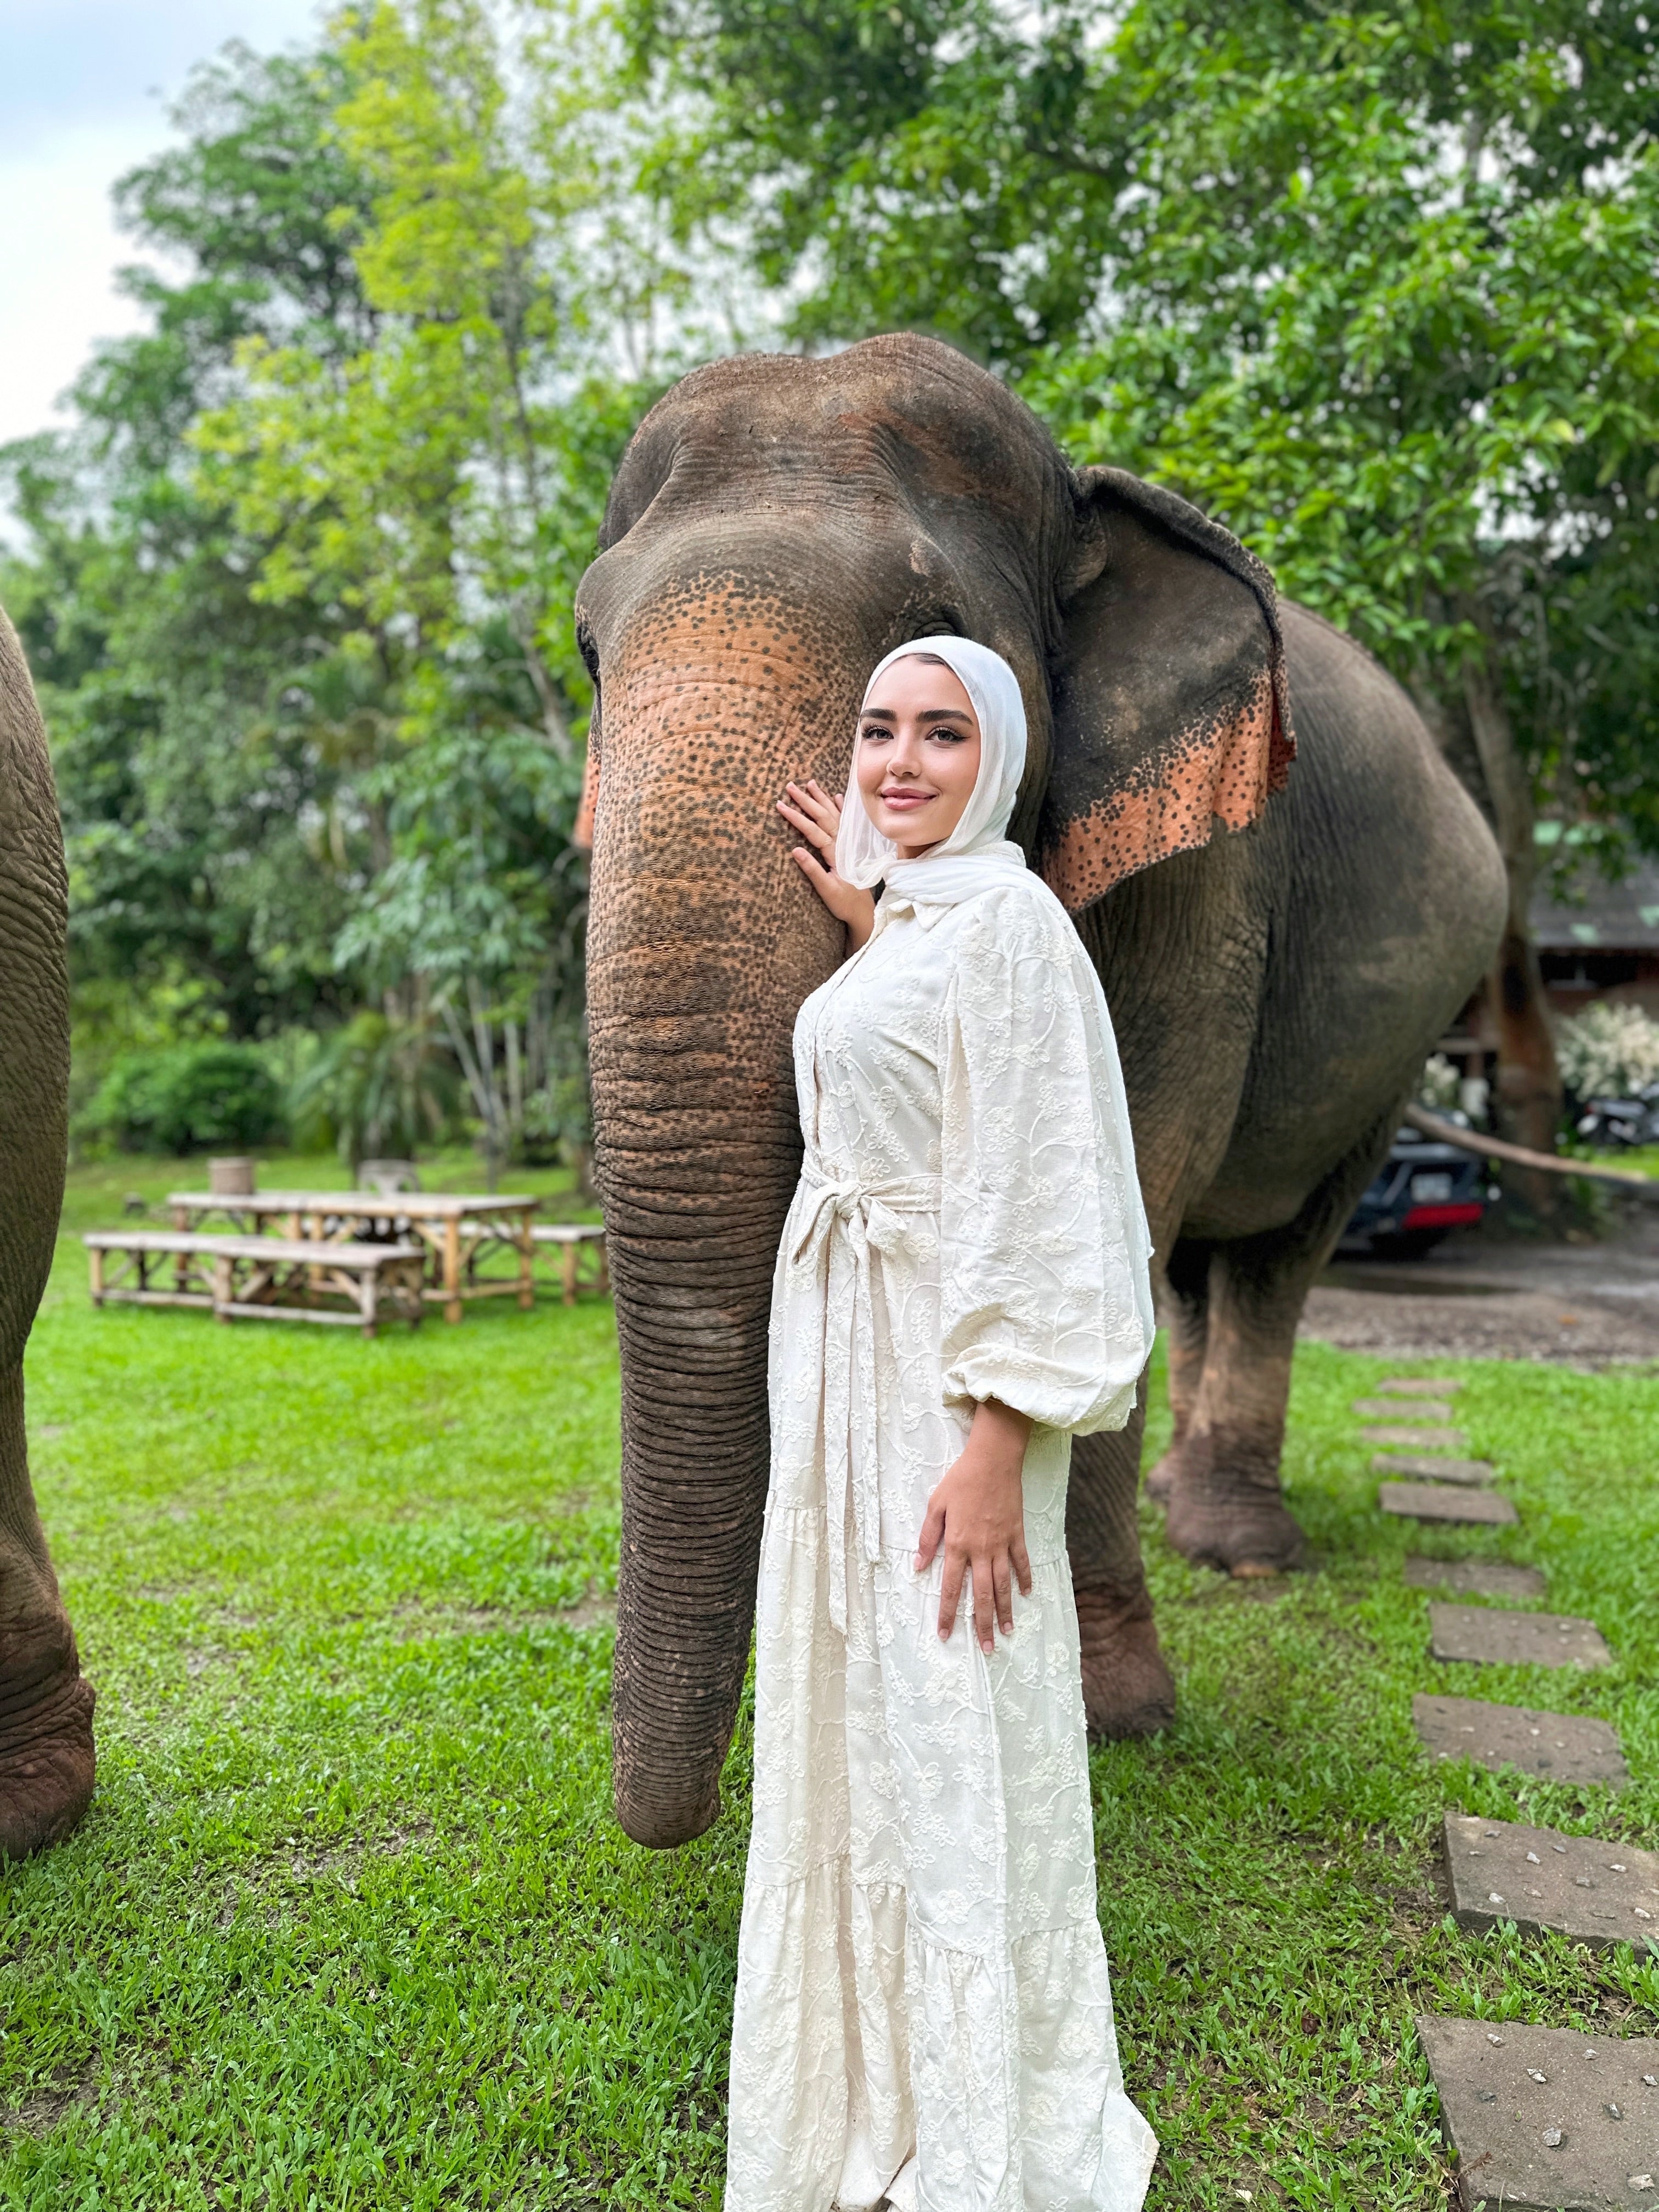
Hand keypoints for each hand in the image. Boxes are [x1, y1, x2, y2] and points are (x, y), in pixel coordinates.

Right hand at [777, 779, 874, 950]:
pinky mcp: (851, 847)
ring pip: (834, 815)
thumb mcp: (826, 891)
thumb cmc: (844, 903)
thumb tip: (795, 850)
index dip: (796, 817)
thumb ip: (812, 869)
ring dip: (822, 799)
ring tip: (811, 784)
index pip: (813, 830)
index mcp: (835, 854)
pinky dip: (841, 808)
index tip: (780, 805)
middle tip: (790, 786)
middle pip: (823, 817)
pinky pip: (846, 822)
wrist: (864, 911)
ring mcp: (848, 844)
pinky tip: (837, 796)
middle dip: (806, 800)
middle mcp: (843, 845)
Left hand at [914, 1399, 1033, 1651]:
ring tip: (1006, 1631)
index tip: (945, 1635)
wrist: (993, 1460)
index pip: (950, 1587)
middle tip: (986, 1648)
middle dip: (982, 1624)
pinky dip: (1025, 1579)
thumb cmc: (960, 1480)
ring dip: (1004, 1610)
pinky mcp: (1017, 1533)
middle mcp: (980, 1550)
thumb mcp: (935, 1506)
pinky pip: (1022, 1562)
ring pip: (1003, 1585)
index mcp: (957, 1544)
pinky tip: (1027, 1594)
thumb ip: (927, 1538)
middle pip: (981, 1595)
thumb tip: (918, 1566)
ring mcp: (1001, 1543)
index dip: (947, 1613)